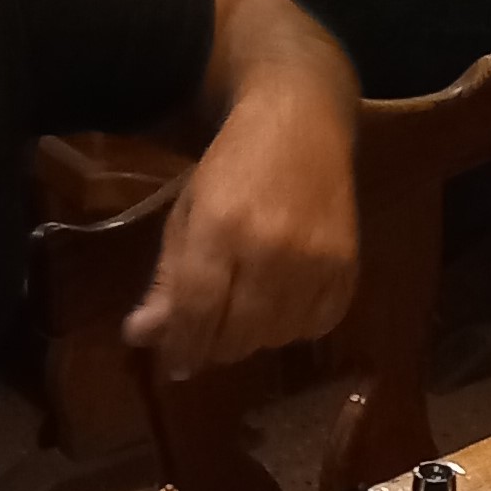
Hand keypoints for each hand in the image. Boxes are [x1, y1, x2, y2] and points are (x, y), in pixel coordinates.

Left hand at [124, 98, 358, 381]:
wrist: (302, 125)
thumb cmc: (233, 166)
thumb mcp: (186, 213)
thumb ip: (167, 278)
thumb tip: (142, 337)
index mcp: (221, 228)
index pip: (197, 311)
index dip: (182, 347)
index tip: (175, 366)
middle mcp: (272, 248)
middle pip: (239, 334)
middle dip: (215, 345)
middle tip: (206, 336)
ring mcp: (317, 259)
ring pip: (278, 337)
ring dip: (254, 337)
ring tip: (242, 313)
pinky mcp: (348, 265)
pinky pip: (318, 325)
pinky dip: (294, 328)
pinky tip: (280, 305)